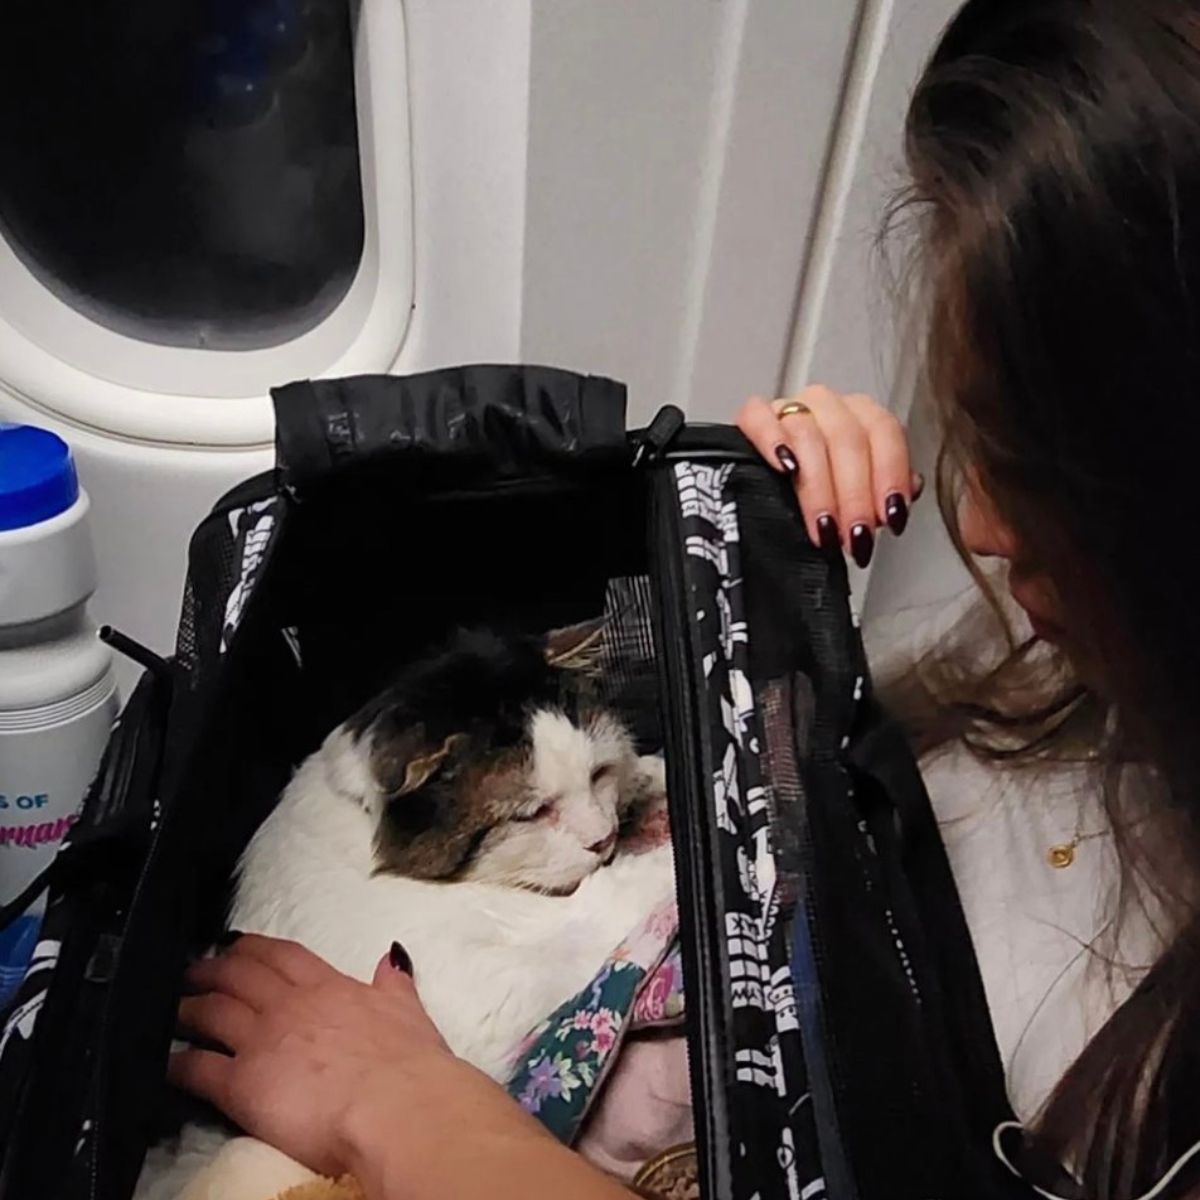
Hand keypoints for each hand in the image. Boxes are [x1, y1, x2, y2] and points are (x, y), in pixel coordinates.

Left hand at [170, 935, 536, 1182]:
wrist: (396, 1106)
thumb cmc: (409, 1064)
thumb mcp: (407, 1010)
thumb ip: (393, 982)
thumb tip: (392, 956)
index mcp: (331, 987)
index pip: (284, 956)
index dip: (255, 947)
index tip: (236, 943)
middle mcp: (291, 1005)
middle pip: (240, 975)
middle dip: (212, 968)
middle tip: (192, 967)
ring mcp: (264, 1041)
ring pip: (213, 1012)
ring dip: (188, 1006)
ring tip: (172, 1007)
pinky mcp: (243, 1084)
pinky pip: (199, 1068)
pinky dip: (178, 1063)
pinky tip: (166, 1062)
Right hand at [735, 387, 920, 567]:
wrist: (759, 495)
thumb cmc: (816, 494)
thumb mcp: (856, 495)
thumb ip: (884, 490)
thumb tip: (910, 489)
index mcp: (858, 415)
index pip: (884, 430)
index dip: (890, 474)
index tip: (890, 517)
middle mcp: (826, 405)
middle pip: (848, 438)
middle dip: (855, 495)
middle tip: (854, 536)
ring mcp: (788, 407)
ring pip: (808, 435)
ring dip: (819, 488)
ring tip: (823, 527)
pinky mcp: (751, 417)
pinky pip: (759, 416)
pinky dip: (773, 440)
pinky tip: (784, 467)